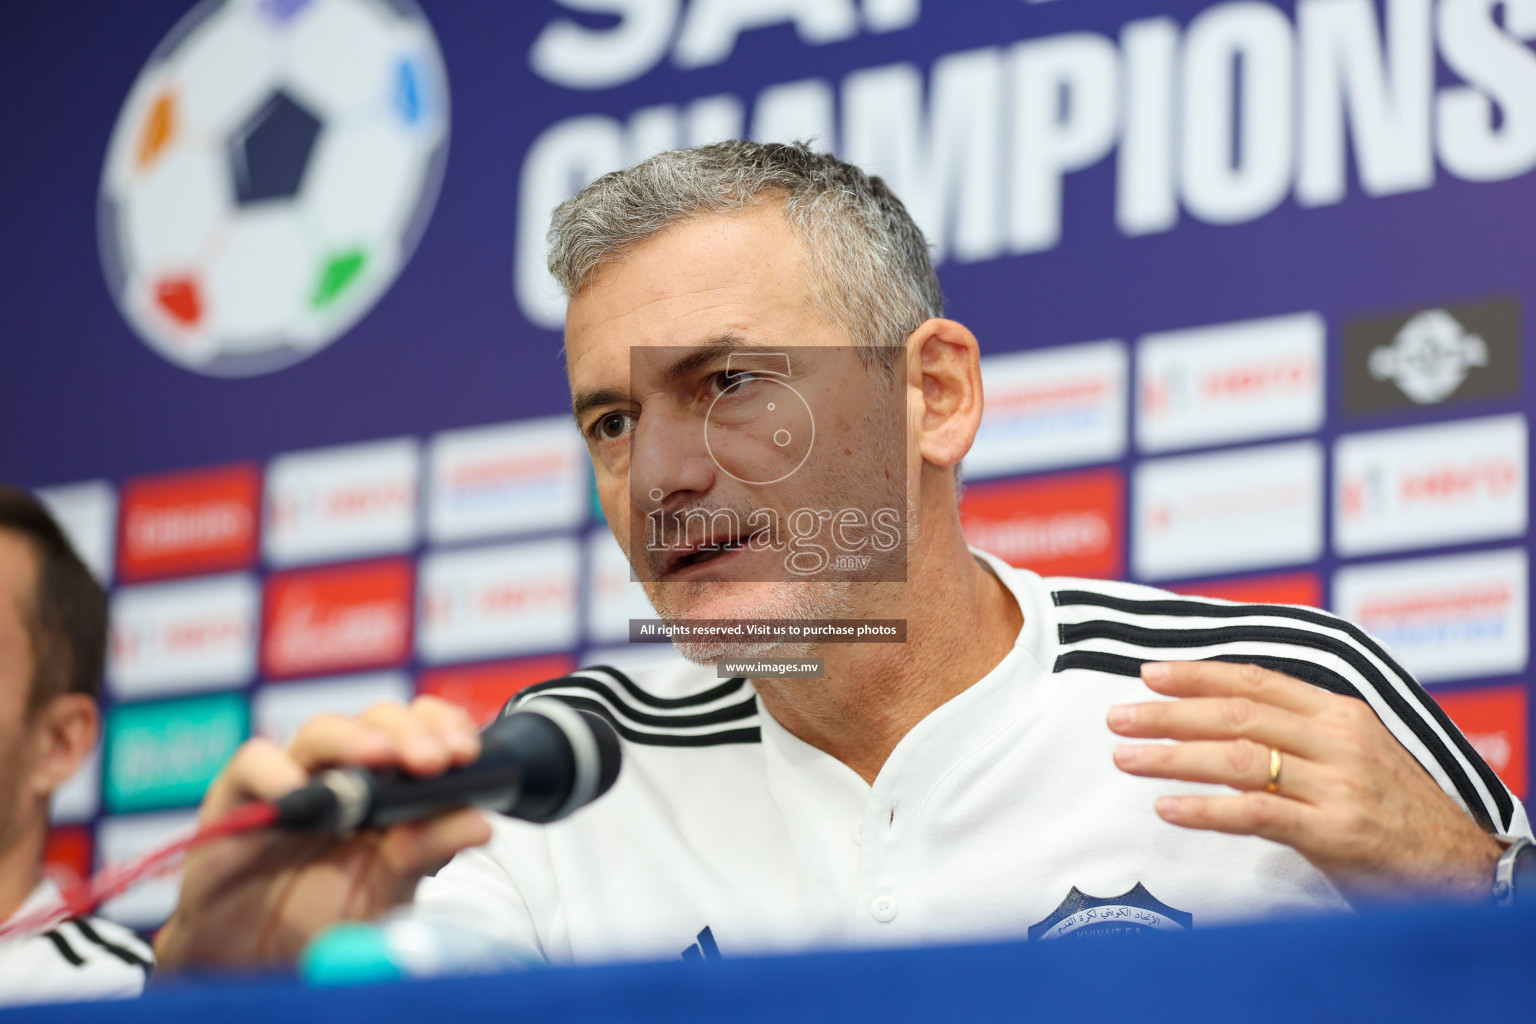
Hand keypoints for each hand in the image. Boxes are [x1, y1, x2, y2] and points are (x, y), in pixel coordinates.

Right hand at [154, 696, 492, 969]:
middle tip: (434, 760)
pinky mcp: (236, 798)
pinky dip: (276, 771)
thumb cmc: (321, 918)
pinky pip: (253, 764)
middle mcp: (341, 774)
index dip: (444, 727)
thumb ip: (426, 853)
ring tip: (381, 757)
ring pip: (320, 732)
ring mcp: (290, 781)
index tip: (466, 752)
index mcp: (387, 788)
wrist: (251, 964)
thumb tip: (481, 824)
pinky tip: (299, 794)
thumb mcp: (386, 891)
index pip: (420, 731)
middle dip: (411, 731)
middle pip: (377, 722)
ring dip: (354, 739)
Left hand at [1107, 661, 1501, 904]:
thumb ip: (1300, 730)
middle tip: (1119, 717)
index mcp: (1339, 713)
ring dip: (1174, 756)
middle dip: (1170, 713)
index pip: (1256, 682)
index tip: (1149, 673)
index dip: (1199, 674)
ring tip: (1127, 757)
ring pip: (1239, 758)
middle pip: (1237, 715)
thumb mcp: (1355, 752)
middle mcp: (1338, 741)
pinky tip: (1168, 807)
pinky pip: (1257, 814)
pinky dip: (1207, 808)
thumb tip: (1222, 712)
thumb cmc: (1394, 809)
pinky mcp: (1337, 833)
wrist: (1461, 865)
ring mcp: (1338, 786)